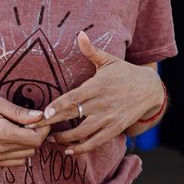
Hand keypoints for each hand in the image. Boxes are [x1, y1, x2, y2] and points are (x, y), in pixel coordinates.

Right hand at [0, 94, 50, 166]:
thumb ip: (19, 112)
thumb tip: (40, 116)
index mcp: (1, 132)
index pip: (35, 139)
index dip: (43, 130)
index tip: (41, 119)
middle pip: (32, 148)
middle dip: (36, 135)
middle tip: (29, 122)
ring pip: (26, 156)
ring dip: (28, 144)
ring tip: (19, 129)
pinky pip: (17, 162)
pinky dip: (19, 152)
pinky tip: (12, 139)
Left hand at [32, 31, 163, 154]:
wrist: (149, 89)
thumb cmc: (124, 72)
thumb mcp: (108, 60)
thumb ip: (91, 50)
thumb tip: (80, 34)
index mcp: (97, 86)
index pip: (74, 98)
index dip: (58, 106)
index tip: (44, 113)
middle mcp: (102, 104)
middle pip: (73, 116)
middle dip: (53, 124)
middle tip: (34, 129)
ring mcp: (109, 118)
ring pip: (83, 133)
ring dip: (65, 139)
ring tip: (50, 139)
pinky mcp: (115, 129)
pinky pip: (96, 142)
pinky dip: (82, 148)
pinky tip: (69, 150)